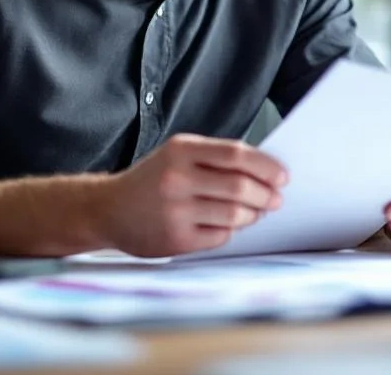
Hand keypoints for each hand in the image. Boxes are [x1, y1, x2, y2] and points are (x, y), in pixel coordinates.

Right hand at [95, 134, 287, 256]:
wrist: (108, 209)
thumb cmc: (151, 180)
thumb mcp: (176, 155)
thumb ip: (215, 159)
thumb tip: (264, 173)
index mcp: (181, 151)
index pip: (237, 155)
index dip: (266, 166)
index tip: (282, 176)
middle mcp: (177, 179)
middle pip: (241, 187)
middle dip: (265, 195)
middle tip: (274, 199)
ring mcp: (176, 211)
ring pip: (235, 215)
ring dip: (252, 215)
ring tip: (254, 212)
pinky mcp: (176, 239)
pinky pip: (220, 236)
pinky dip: (230, 231)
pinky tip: (225, 225)